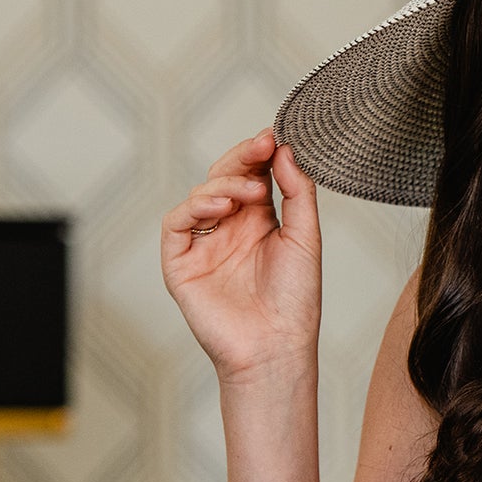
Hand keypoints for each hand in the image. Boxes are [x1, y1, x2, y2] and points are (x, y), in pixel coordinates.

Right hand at [161, 128, 321, 380]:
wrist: (276, 346)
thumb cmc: (296, 300)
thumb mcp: (305, 237)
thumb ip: (298, 192)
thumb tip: (286, 149)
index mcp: (260, 222)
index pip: (254, 175)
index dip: (260, 154)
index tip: (274, 136)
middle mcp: (230, 229)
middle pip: (225, 178)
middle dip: (242, 159)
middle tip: (261, 147)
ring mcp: (203, 245)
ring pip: (200, 195)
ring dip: (223, 184)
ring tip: (249, 192)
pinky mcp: (180, 263)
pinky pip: (176, 224)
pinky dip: (194, 208)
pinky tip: (220, 207)